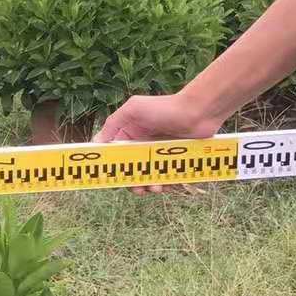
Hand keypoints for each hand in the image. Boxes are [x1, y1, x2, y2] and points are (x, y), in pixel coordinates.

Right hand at [98, 93, 219, 193]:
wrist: (199, 111)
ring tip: (155, 188)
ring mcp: (158, 153)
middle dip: (132, 181)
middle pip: (130, 169)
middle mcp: (142, 144)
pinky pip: (165, 176)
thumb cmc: (165, 107)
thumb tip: (97, 143)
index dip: (112, 167)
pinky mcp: (173, 159)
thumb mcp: (133, 109)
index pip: (115, 154)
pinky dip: (164, 183)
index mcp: (129, 134)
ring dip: (148, 185)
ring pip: (148, 176)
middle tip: (137, 188)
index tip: (112, 178)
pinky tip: (167, 185)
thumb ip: (113, 123)